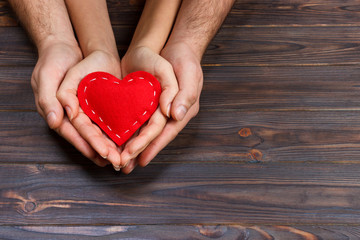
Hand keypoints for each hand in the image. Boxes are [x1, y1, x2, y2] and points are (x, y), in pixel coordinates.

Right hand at [57, 50, 121, 168]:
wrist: (72, 46)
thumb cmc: (55, 60)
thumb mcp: (48, 75)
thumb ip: (49, 97)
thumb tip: (55, 121)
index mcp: (58, 113)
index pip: (74, 132)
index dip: (88, 144)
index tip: (101, 155)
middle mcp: (73, 116)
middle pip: (89, 137)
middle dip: (103, 150)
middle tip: (118, 162)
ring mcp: (86, 111)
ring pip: (100, 132)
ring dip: (112, 145)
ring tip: (125, 158)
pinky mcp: (99, 105)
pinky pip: (108, 121)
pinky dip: (117, 131)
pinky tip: (129, 140)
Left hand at [120, 46, 178, 171]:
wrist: (169, 45)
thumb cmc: (182, 59)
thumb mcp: (187, 73)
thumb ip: (184, 94)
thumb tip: (175, 115)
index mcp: (182, 110)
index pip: (166, 131)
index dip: (153, 145)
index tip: (140, 158)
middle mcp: (169, 114)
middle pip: (153, 136)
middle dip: (139, 151)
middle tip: (123, 166)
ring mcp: (157, 110)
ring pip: (142, 132)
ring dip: (131, 146)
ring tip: (118, 161)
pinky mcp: (144, 104)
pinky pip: (135, 120)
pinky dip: (126, 131)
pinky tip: (115, 141)